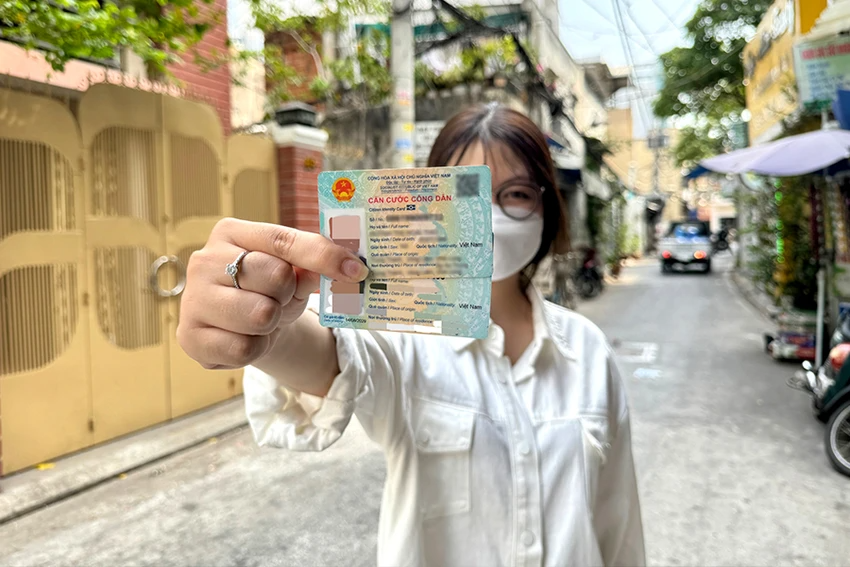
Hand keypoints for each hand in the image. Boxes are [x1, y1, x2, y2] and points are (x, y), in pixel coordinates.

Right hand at [176, 218, 368, 369]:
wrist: (240, 327)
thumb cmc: (269, 290)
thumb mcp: (293, 272)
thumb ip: (314, 264)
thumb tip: (349, 267)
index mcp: (231, 232)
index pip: (283, 240)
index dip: (323, 255)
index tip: (357, 270)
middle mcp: (205, 260)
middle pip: (275, 277)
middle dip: (287, 294)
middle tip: (277, 299)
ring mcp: (193, 298)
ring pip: (260, 315)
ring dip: (272, 324)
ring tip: (261, 320)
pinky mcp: (189, 337)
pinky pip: (243, 349)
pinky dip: (256, 349)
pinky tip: (245, 339)